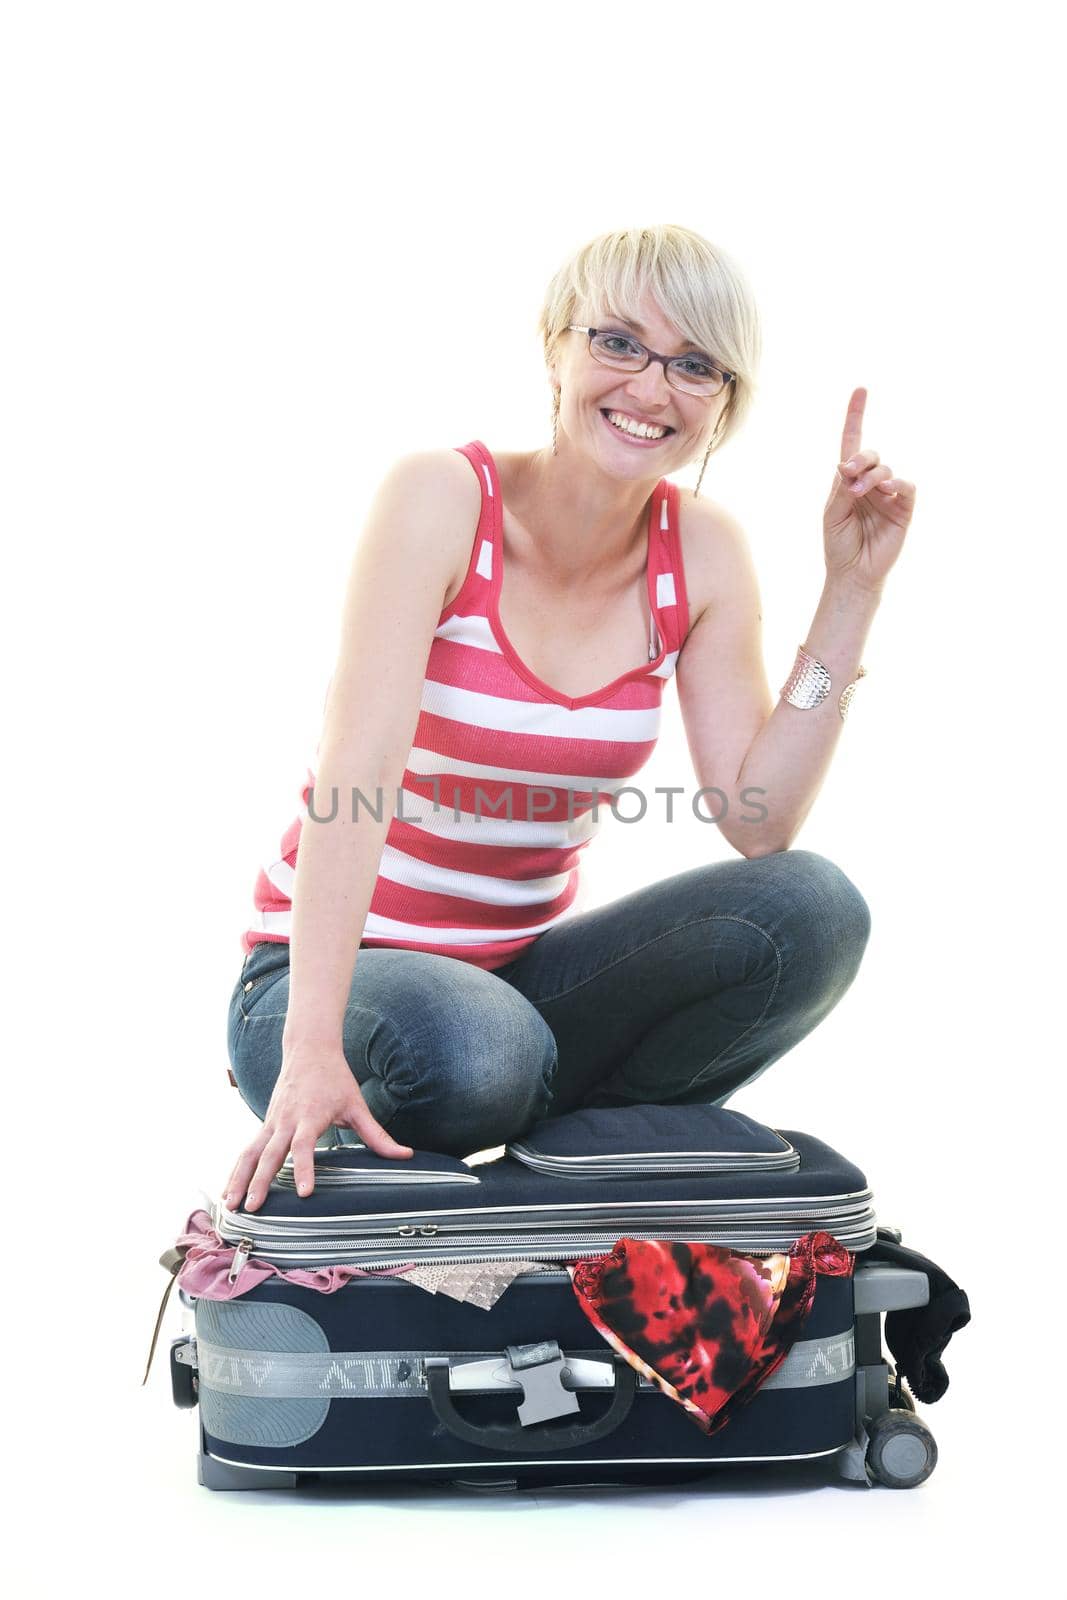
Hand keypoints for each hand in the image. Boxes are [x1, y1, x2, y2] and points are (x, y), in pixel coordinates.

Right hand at [222, 1042, 413, 1213]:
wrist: (309, 1049)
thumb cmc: (335, 1079)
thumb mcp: (358, 1106)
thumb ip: (378, 1135)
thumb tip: (406, 1155)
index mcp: (310, 1116)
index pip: (304, 1145)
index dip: (305, 1168)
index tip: (305, 1192)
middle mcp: (286, 1120)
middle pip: (270, 1154)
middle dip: (259, 1181)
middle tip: (253, 1207)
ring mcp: (271, 1122)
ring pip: (250, 1153)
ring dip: (239, 1178)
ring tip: (230, 1205)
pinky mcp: (265, 1124)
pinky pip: (247, 1150)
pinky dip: (236, 1170)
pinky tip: (228, 1190)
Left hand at [824, 387, 916, 593]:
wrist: (853, 573)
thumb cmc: (839, 544)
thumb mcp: (833, 513)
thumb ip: (842, 487)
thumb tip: (850, 462)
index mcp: (849, 481)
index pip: (853, 443)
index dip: (856, 416)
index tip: (860, 390)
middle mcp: (870, 483)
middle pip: (871, 454)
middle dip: (861, 458)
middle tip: (850, 471)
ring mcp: (889, 495)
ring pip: (887, 469)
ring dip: (873, 476)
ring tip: (860, 492)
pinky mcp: (904, 508)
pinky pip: (907, 487)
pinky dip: (897, 483)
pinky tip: (887, 488)